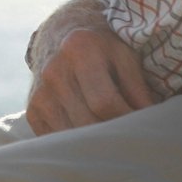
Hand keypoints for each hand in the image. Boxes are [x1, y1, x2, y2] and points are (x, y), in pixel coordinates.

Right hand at [26, 25, 159, 135]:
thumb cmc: (104, 50)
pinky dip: (76, 144)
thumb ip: (139, 89)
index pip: (104, 101)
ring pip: (71, 136)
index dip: (127, 119)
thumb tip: (149, 123)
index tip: (143, 128)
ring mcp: (40, 92)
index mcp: (80, 49)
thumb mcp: (125, 57)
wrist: (62, 36)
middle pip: (87, 122)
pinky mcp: (32, 111)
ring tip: (113, 142)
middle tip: (131, 140)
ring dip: (95, 144)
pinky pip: (57, 140)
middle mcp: (54, 70)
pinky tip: (90, 137)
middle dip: (113, 135)